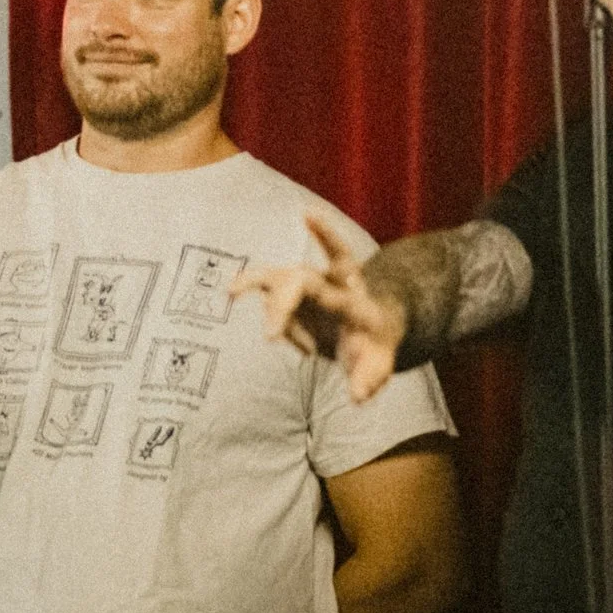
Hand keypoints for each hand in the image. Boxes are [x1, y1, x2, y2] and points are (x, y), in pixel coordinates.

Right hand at [229, 213, 407, 403]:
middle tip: (270, 337)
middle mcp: (326, 283)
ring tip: (231, 291)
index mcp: (353, 292)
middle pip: (298, 280)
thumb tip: (358, 397)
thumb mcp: (380, 364)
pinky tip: (296, 339)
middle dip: (281, 304)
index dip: (325, 235)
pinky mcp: (288, 298)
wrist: (367, 331)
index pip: (341, 259)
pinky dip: (277, 325)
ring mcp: (304, 288)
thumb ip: (370, 379)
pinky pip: (272, 305)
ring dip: (254, 287)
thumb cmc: (375, 343)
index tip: (307, 215)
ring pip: (275, 281)